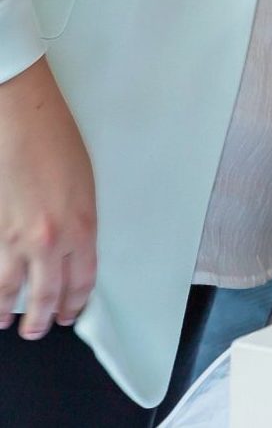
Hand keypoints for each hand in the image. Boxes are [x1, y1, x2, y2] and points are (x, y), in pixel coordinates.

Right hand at [0, 60, 96, 337]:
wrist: (21, 120)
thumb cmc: (57, 143)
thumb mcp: (85, 189)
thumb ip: (79, 224)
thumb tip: (71, 252)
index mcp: (82, 226)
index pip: (82, 280)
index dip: (76, 302)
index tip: (72, 312)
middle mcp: (49, 239)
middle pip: (46, 294)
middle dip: (43, 319)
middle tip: (40, 329)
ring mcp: (15, 237)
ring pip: (10, 289)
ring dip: (8, 310)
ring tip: (7, 322)